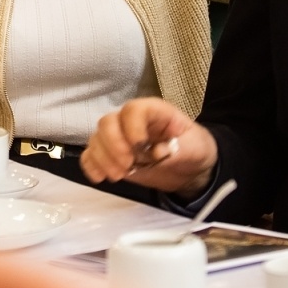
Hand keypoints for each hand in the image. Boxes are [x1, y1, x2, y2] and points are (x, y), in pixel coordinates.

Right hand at [80, 97, 217, 195]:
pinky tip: (100, 178)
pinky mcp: (111, 156)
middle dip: (113, 145)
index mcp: (153, 112)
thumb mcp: (196, 148)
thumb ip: (179, 148)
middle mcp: (131, 121)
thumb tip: (157, 151)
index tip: (139, 144)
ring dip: (103, 159)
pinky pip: (91, 156)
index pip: (134, 109)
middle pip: (108, 122)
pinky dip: (92, 166)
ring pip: (96, 139)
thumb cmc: (193, 149)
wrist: (190, 168)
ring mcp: (118, 138)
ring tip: (119, 175)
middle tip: (127, 165)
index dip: (131, 125)